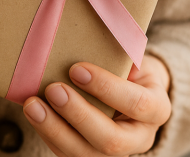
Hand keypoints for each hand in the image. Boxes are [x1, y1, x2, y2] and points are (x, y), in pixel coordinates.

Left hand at [22, 55, 170, 156]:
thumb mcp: (137, 59)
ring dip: (54, 129)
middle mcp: (138, 139)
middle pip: (110, 139)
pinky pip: (67, 154)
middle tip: (53, 90)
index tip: (77, 69)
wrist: (134, 95)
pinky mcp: (90, 156)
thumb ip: (123, 55)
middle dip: (78, 115)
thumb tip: (95, 44)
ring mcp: (113, 153)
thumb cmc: (132, 72)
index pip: (137, 104)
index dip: (107, 88)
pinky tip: (34, 114)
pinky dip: (47, 134)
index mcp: (157, 110)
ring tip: (33, 105)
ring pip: (84, 154)